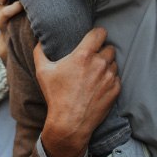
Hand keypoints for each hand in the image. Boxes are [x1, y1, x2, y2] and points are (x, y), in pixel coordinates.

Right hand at [37, 28, 119, 156]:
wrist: (70, 124)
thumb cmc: (55, 96)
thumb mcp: (42, 72)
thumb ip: (40, 51)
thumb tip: (39, 40)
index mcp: (83, 55)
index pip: (100, 33)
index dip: (98, 34)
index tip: (94, 38)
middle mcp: (99, 64)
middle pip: (109, 48)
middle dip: (102, 51)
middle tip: (93, 58)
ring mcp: (109, 77)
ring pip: (114, 63)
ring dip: (107, 65)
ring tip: (96, 73)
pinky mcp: (115, 90)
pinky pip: (117, 78)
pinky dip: (110, 79)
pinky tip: (100, 85)